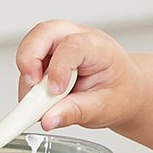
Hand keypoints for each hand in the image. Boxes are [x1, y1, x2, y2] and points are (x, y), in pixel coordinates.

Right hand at [15, 20, 145, 133]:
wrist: (124, 90)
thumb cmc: (119, 93)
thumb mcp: (104, 108)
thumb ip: (75, 112)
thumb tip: (48, 119)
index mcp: (99, 47)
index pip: (72, 46)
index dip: (58, 68)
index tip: (54, 92)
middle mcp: (77, 38)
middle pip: (44, 33)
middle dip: (29, 59)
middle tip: (31, 87)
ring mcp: (61, 43)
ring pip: (31, 45)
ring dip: (27, 74)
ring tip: (37, 102)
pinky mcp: (48, 55)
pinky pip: (29, 61)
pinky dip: (27, 81)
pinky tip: (39, 99)